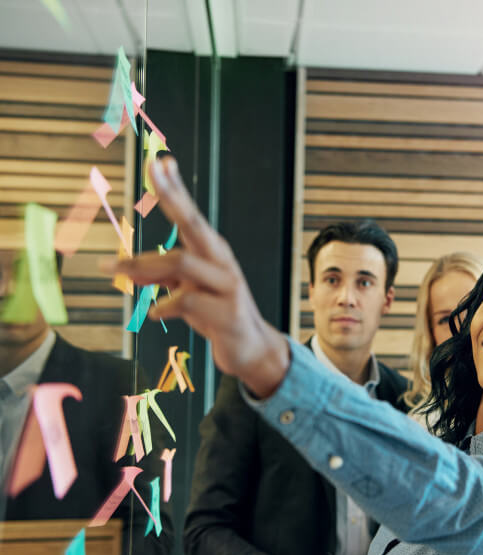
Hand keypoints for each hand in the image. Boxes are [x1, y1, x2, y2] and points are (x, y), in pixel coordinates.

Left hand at [112, 158, 288, 397]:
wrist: (252, 348)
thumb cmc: (217, 314)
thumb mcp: (186, 291)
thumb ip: (162, 277)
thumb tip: (127, 267)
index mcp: (212, 253)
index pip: (191, 215)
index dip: (175, 188)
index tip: (160, 162)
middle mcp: (222, 262)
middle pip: (194, 223)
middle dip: (173, 195)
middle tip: (153, 170)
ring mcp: (227, 286)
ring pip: (181, 262)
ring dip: (142, 265)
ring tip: (113, 271)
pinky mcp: (226, 313)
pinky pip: (186, 300)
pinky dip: (164, 305)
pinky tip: (154, 313)